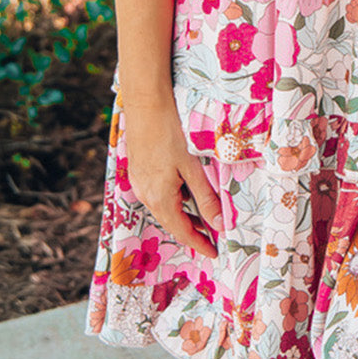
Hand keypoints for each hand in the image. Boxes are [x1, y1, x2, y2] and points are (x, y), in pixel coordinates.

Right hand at [121, 93, 222, 260]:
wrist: (145, 104)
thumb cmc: (170, 132)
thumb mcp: (192, 167)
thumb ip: (206, 197)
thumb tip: (219, 225)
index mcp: (160, 198)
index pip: (182, 231)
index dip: (199, 244)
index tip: (214, 254)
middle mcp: (146, 195)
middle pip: (172, 222)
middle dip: (192, 231)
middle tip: (213, 238)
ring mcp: (139, 183)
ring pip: (164, 208)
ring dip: (183, 215)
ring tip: (203, 216)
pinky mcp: (138, 171)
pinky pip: (157, 194)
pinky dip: (173, 199)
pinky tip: (185, 191)